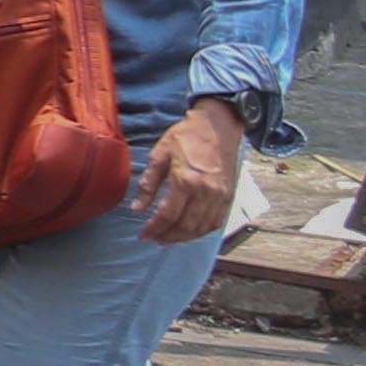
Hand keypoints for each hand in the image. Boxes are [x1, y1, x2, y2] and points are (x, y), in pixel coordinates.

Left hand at [137, 100, 247, 244]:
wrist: (217, 126)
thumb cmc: (186, 137)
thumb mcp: (159, 154)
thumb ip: (148, 183)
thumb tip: (137, 208)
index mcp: (185, 181)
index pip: (167, 215)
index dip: (154, 228)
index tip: (143, 235)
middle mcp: (206, 192)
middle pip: (185, 225)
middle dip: (167, 236)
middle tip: (154, 239)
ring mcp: (220, 196)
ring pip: (202, 227)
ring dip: (184, 237)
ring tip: (168, 239)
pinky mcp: (229, 196)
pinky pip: (216, 222)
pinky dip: (202, 231)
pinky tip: (190, 232)